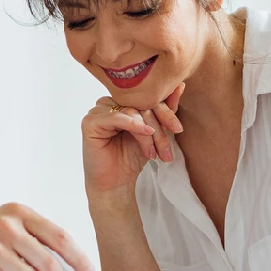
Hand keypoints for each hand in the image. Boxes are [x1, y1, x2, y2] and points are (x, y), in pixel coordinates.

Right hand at [81, 85, 184, 200]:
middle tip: (166, 148)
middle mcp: (109, 103)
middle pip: (140, 104)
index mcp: (123, 102)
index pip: (146, 98)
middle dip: (158, 126)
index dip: (165, 111)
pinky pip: (115, 117)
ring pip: (131, 111)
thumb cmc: (132, 158)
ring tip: (153, 152)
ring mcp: (98, 111)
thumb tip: (180, 86)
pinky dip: (132, 124)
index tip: (178, 129)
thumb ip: (164, 111)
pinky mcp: (90, 122)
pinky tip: (144, 133)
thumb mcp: (154, 133)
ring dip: (147, 132)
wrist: (116, 183)